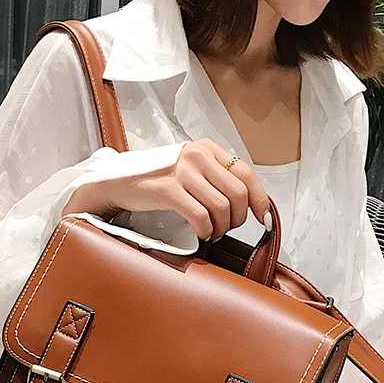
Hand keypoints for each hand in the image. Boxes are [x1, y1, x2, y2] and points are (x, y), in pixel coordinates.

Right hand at [62, 138, 270, 240]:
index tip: (261, 217)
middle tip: (227, 228)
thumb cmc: (159, 180)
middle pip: (238, 193)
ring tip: (213, 232)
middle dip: (238, 218)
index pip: (246, 173)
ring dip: (222, 227)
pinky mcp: (168, 190)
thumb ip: (217, 178)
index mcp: (207, 148)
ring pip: (222, 207)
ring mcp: (182, 172)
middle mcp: (197, 156)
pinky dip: (206, 231)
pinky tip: (202, 233)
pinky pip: (200, 216)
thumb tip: (249, 202)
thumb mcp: (191, 169)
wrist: (121, 182)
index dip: (260, 199)